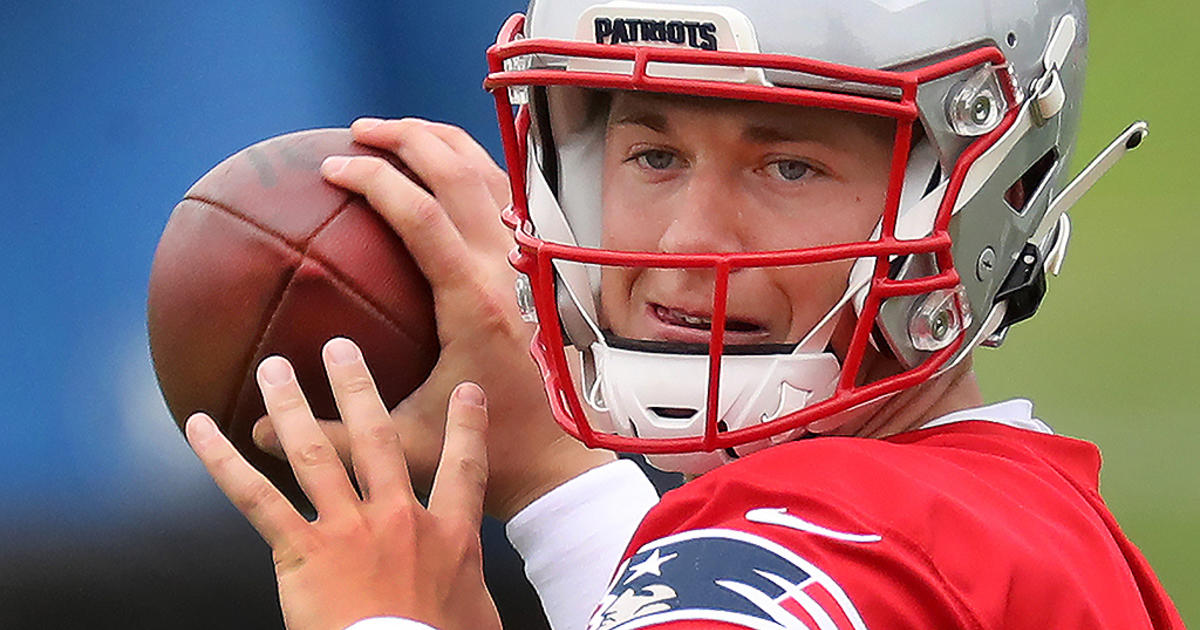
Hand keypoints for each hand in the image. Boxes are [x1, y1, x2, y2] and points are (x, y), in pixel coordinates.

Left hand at [188, 337, 501, 629]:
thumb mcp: (479, 614)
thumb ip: (470, 584)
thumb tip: (470, 591)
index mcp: (448, 532)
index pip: (464, 467)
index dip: (468, 426)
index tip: (467, 390)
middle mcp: (397, 516)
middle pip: (378, 439)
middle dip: (358, 389)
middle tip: (341, 347)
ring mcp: (348, 529)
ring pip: (317, 454)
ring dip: (293, 405)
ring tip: (275, 367)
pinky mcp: (303, 550)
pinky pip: (257, 498)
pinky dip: (224, 461)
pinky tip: (200, 428)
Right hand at [252, 117, 613, 519]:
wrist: (563, 461)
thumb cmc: (486, 452)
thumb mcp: (404, 444)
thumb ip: (332, 434)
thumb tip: (258, 430)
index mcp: (475, 303)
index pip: (422, 216)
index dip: (374, 179)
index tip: (331, 167)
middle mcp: (508, 271)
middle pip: (460, 173)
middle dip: (406, 138)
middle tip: (357, 131)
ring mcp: (531, 265)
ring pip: (493, 176)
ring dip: (444, 144)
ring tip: (398, 133)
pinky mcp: (542, 271)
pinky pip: (511, 198)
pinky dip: (476, 169)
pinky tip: (447, 173)